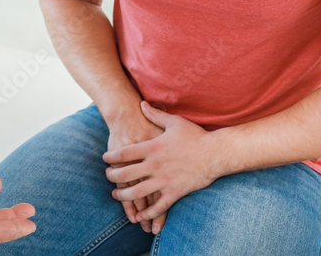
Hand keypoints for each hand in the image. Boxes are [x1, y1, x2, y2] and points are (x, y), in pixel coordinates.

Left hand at [103, 102, 220, 224]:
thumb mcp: (174, 122)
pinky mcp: (175, 192)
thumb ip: (155, 115)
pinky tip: (140, 216)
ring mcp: (164, 180)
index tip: (105, 159)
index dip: (111, 157)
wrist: (216, 153)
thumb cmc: (196, 136)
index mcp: (152, 148)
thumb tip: (142, 104)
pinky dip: (147, 212)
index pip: (124, 154)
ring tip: (117, 195)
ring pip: (137, 193)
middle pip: (125, 174)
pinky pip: (158, 206)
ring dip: (124, 196)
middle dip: (112, 177)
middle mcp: (155, 165)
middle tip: (108, 177)